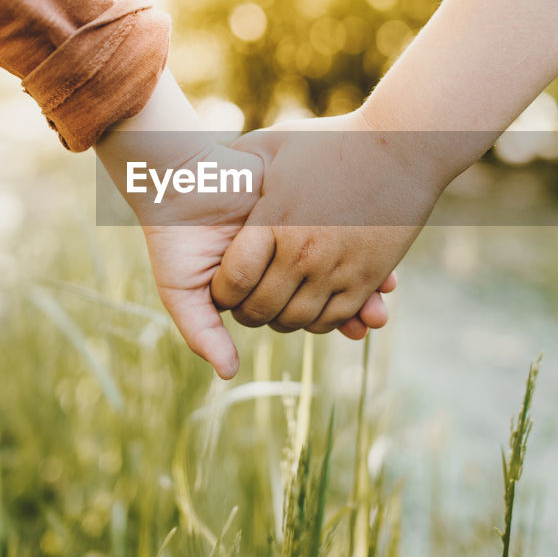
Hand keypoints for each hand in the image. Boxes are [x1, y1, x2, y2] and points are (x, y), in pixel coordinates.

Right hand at [137, 143, 379, 379]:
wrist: (175, 182)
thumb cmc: (173, 239)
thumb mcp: (183, 292)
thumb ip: (203, 332)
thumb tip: (229, 374)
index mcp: (259, 280)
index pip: (305, 306)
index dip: (332, 319)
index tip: (358, 331)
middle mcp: (279, 255)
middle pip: (329, 283)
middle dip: (357, 301)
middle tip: (377, 319)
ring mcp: (290, 226)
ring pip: (338, 254)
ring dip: (365, 274)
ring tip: (384, 294)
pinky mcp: (296, 201)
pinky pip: (336, 220)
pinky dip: (359, 237)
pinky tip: (380, 251)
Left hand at [211, 112, 441, 333]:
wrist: (403, 147)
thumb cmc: (333, 140)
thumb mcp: (275, 143)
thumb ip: (238, 162)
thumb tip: (207, 172)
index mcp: (274, 223)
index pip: (233, 281)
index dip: (222, 292)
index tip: (222, 287)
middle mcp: (304, 254)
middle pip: (261, 310)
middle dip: (245, 312)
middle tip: (244, 303)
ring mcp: (338, 269)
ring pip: (297, 321)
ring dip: (280, 320)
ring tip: (275, 304)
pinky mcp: (368, 278)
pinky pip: (334, 319)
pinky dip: (317, 321)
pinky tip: (308, 303)